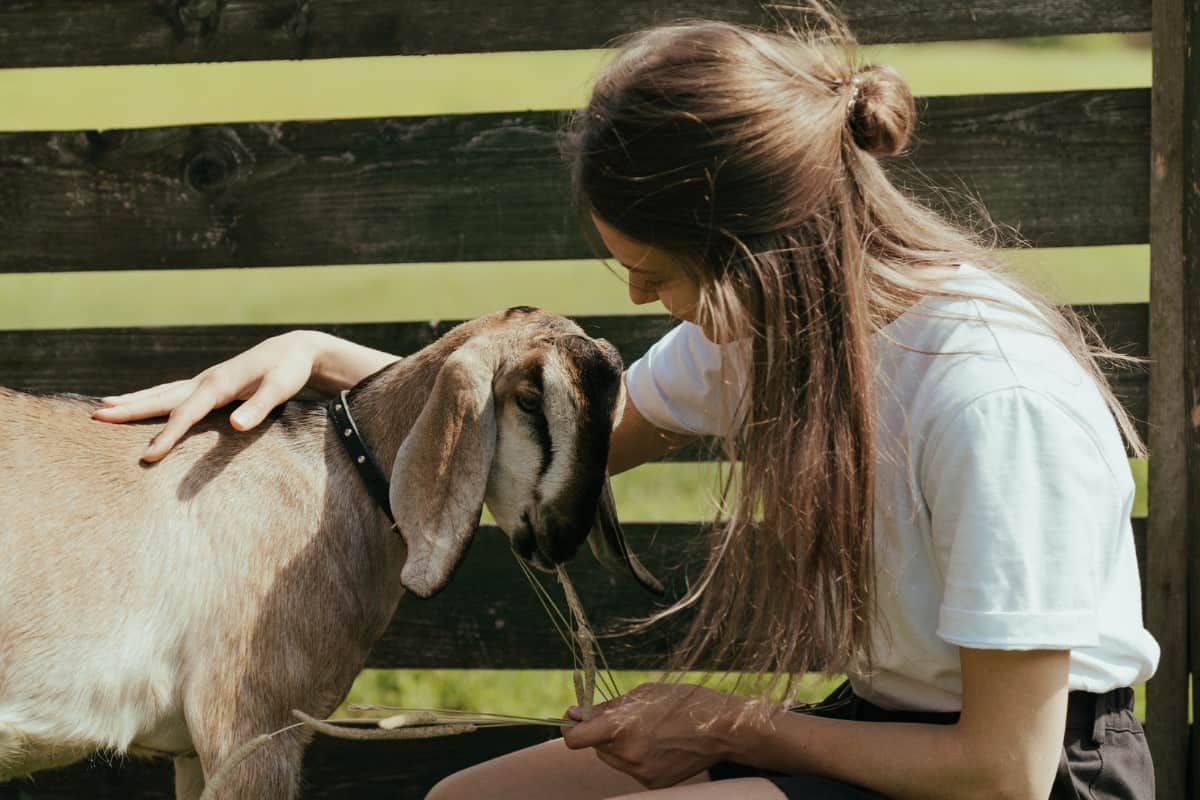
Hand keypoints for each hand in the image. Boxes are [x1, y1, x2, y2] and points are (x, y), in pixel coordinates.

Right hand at [92, 330, 329, 461]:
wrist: (293, 349)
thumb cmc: (288, 370)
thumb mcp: (280, 388)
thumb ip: (259, 407)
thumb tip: (236, 426)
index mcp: (219, 384)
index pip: (187, 413)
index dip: (168, 435)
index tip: (148, 456)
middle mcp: (206, 380)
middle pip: (161, 398)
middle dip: (130, 409)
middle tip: (97, 418)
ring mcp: (205, 381)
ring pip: (162, 392)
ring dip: (134, 401)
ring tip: (103, 407)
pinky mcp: (209, 384)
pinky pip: (172, 392)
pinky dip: (151, 397)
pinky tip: (139, 402)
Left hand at [561, 682, 746, 788]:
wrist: (721, 729)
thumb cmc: (682, 702)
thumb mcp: (643, 694)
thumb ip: (606, 707)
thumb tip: (574, 714)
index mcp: (624, 727)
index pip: (576, 739)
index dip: (570, 729)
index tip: (573, 720)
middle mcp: (629, 754)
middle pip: (595, 748)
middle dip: (601, 733)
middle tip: (623, 719)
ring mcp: (641, 772)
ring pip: (612, 759)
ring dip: (618, 745)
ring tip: (646, 730)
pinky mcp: (653, 783)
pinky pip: (630, 768)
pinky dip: (635, 756)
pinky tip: (657, 744)